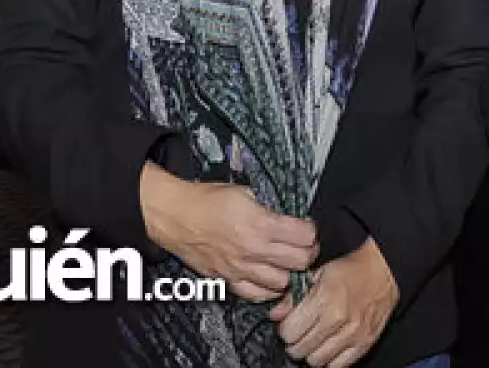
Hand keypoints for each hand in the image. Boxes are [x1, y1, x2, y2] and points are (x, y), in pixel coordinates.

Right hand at [140, 164, 317, 301]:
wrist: (176, 216)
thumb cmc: (208, 201)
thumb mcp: (246, 192)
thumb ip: (271, 207)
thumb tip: (292, 216)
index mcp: (260, 223)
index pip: (304, 236)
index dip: (312, 231)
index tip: (309, 228)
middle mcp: (252, 249)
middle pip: (299, 262)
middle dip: (309, 253)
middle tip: (306, 247)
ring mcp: (240, 268)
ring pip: (282, 282)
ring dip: (290, 273)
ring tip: (288, 263)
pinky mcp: (226, 279)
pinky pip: (256, 295)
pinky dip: (268, 290)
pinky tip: (270, 278)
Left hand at [270, 237, 398, 367]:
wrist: (384, 271)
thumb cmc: (350, 271)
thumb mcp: (319, 273)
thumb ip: (294, 296)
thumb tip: (275, 315)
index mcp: (324, 298)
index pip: (289, 331)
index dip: (285, 329)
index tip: (289, 324)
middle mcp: (338, 318)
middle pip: (299, 349)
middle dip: (295, 343)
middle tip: (300, 333)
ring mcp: (353, 334)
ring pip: (316, 361)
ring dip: (311, 353)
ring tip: (314, 341)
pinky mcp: (365, 343)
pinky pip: (338, 366)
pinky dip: (329, 360)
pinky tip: (328, 347)